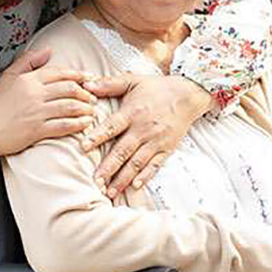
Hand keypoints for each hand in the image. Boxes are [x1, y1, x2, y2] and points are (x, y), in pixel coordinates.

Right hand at [0, 49, 96, 195]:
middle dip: (85, 92)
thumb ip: (28, 60)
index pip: (59, 72)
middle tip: (93, 96)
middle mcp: (34, 94)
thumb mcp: (8, 76)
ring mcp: (37, 112)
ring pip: (69, 107)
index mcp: (28, 79)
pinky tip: (84, 123)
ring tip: (91, 110)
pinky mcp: (38, 130)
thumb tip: (48, 50)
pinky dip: (78, 124)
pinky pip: (64, 125)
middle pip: (69, 89)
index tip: (88, 78)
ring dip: (85, 108)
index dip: (77, 75)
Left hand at [81, 74, 212, 197]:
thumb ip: (109, 83)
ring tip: (109, 191)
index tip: (83, 148)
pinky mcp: (167, 149)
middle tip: (95, 181)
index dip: (97, 137)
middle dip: (109, 168)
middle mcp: (144, 129)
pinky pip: (155, 165)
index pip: (112, 127)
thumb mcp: (132, 80)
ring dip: (123, 178)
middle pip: (123, 151)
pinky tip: (134, 186)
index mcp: (133, 112)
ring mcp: (156, 141)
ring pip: (137, 163)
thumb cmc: (156, 87)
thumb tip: (85, 83)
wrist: (188, 94)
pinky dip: (145, 177)